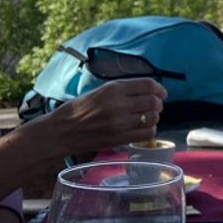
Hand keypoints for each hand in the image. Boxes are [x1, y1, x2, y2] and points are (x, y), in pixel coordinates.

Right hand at [27, 78, 168, 157]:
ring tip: (147, 118)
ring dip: (154, 118)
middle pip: (153, 101)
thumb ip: (122, 91)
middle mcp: (118, 104)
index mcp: (113, 88)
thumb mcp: (99, 92)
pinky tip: (143, 129)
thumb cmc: (78, 110)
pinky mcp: (118, 138)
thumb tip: (147, 91)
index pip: (148, 85)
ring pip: (152, 118)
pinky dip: (150, 131)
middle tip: (155, 107)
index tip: (162, 93)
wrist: (60, 131)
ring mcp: (119, 122)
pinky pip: (146, 134)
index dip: (159, 89)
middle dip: (158, 104)